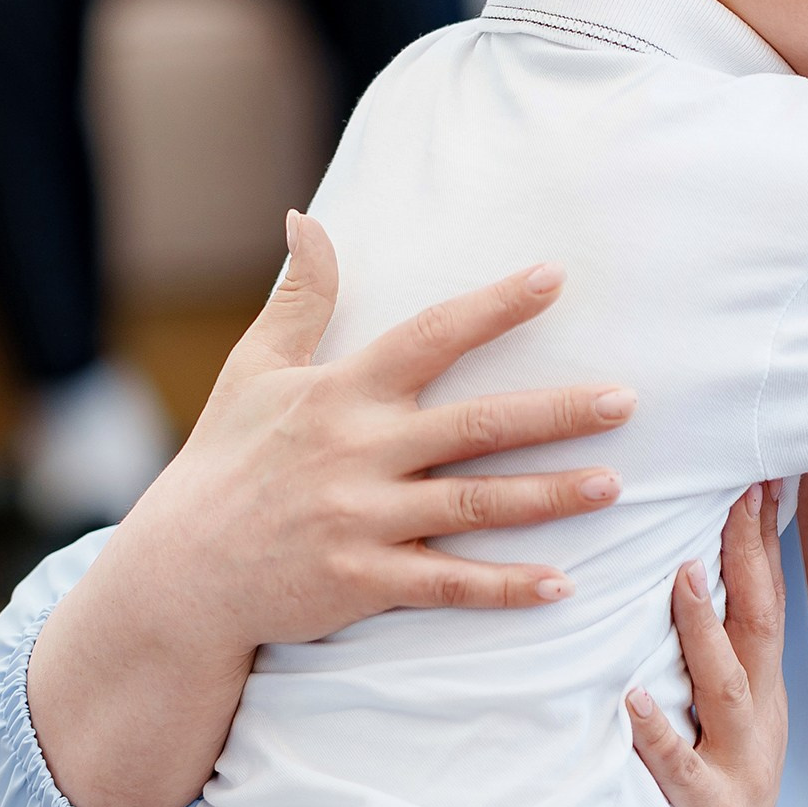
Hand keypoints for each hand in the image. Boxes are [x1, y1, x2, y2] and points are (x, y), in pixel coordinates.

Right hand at [113, 210, 638, 657]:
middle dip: (556, 413)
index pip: (430, 336)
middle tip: (627, 401)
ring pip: (473, 506)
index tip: (555, 278)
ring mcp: (363, 520)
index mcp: (340, 395)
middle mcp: (358, 453)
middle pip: (475, 426)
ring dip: (547, 497)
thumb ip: (299, 298)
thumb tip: (307, 218)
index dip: (494, 306)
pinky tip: (562, 586)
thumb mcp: (252, 371)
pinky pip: (447, 586)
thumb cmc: (224, 464)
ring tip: (613, 486)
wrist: (181, 573)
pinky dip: (504, 588)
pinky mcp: (363, 580)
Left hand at [626, 487, 794, 806]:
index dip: (762, 538)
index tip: (757, 473)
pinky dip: (657, 733)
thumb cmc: (714, 802)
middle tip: (733, 492)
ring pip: (726, 688)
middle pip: (759, 627)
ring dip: (704, 629)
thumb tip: (690, 574)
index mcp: (758, 693)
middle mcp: (756, 722)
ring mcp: (732, 768)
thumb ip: (714, 658)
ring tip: (680, 575)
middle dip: (749, 559)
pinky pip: (676, 769)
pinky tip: (631, 703)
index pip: (765, 600)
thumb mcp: (728, 723)